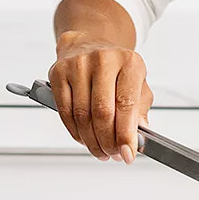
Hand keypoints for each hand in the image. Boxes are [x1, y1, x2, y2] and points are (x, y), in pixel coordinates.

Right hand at [49, 30, 153, 162]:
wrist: (88, 45)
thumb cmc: (116, 70)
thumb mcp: (137, 84)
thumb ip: (140, 110)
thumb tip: (138, 137)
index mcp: (130, 62)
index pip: (126, 104)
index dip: (126, 134)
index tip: (127, 154)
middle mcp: (103, 60)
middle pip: (102, 112)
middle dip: (108, 141)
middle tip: (112, 155)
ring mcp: (78, 65)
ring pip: (82, 115)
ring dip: (91, 141)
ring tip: (100, 151)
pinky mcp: (58, 73)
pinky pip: (65, 112)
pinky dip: (75, 132)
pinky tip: (84, 139)